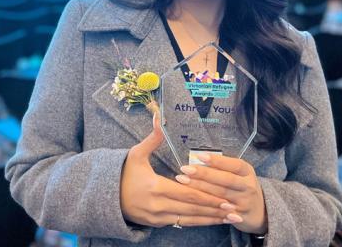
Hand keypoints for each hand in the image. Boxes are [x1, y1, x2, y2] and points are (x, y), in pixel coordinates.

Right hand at [120, 113, 231, 227]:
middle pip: (192, 209)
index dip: (208, 198)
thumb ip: (152, 138)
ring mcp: (158, 217)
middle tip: (235, 211)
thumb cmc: (123, 174)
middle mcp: (158, 206)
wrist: (106, 198)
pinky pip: (181, 223)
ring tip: (229, 219)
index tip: (225, 199)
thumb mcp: (136, 155)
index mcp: (156, 187)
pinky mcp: (157, 224)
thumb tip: (160, 116)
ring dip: (210, 220)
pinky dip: (197, 221)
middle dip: (215, 211)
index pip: (187, 194)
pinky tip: (211, 220)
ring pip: (189, 219)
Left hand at [175, 154, 267, 234]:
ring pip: (220, 195)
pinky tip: (192, 201)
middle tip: (184, 169)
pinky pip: (219, 210)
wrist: (261, 211)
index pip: (233, 165)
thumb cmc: (242, 187)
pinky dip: (205, 205)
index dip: (217, 161)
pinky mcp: (238, 216)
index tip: (199, 156)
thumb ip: (223, 167)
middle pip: (225, 180)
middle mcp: (248, 186)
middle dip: (204, 174)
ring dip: (200, 188)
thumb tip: (198, 158)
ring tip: (183, 181)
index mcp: (247, 172)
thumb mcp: (239, 174)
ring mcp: (244, 202)